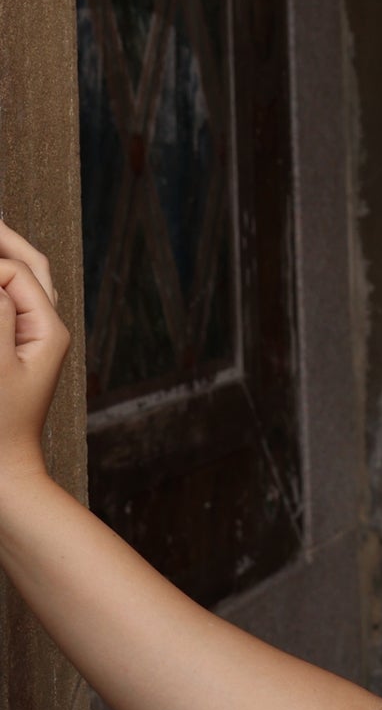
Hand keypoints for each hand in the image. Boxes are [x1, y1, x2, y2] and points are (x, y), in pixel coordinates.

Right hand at [0, 220, 70, 484]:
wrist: (3, 470)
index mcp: (48, 329)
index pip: (14, 271)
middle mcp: (48, 328)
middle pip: (29, 267)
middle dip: (3, 239)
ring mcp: (36, 339)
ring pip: (24, 283)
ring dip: (5, 257)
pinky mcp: (21, 351)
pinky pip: (14, 304)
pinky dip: (2, 286)